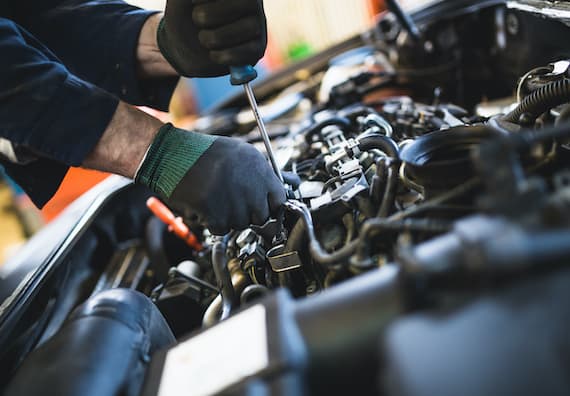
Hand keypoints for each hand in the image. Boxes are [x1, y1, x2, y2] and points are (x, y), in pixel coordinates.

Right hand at [135, 124, 284, 233]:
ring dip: (231, 217)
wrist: (174, 156)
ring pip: (241, 224)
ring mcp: (234, 203)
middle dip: (250, 213)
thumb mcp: (243, 152)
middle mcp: (250, 188)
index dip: (271, 205)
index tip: (266, 208)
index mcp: (260, 171)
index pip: (279, 200)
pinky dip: (215, 223)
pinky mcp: (217, 216)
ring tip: (218, 198)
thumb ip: (265, 172)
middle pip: (261, 216)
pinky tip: (209, 206)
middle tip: (236, 202)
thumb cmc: (206, 153)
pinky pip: (223, 229)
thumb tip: (287, 183)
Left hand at [157, 0, 266, 77]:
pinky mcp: (258, 48)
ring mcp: (259, 25)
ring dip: (216, 37)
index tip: (193, 2)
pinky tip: (213, 54)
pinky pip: (249, 52)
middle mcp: (252, 3)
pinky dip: (225, 55)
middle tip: (197, 20)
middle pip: (249, 3)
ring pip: (250, 27)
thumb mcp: (182, 1)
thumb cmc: (184, 17)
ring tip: (204, 39)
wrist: (183, 47)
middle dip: (212, 15)